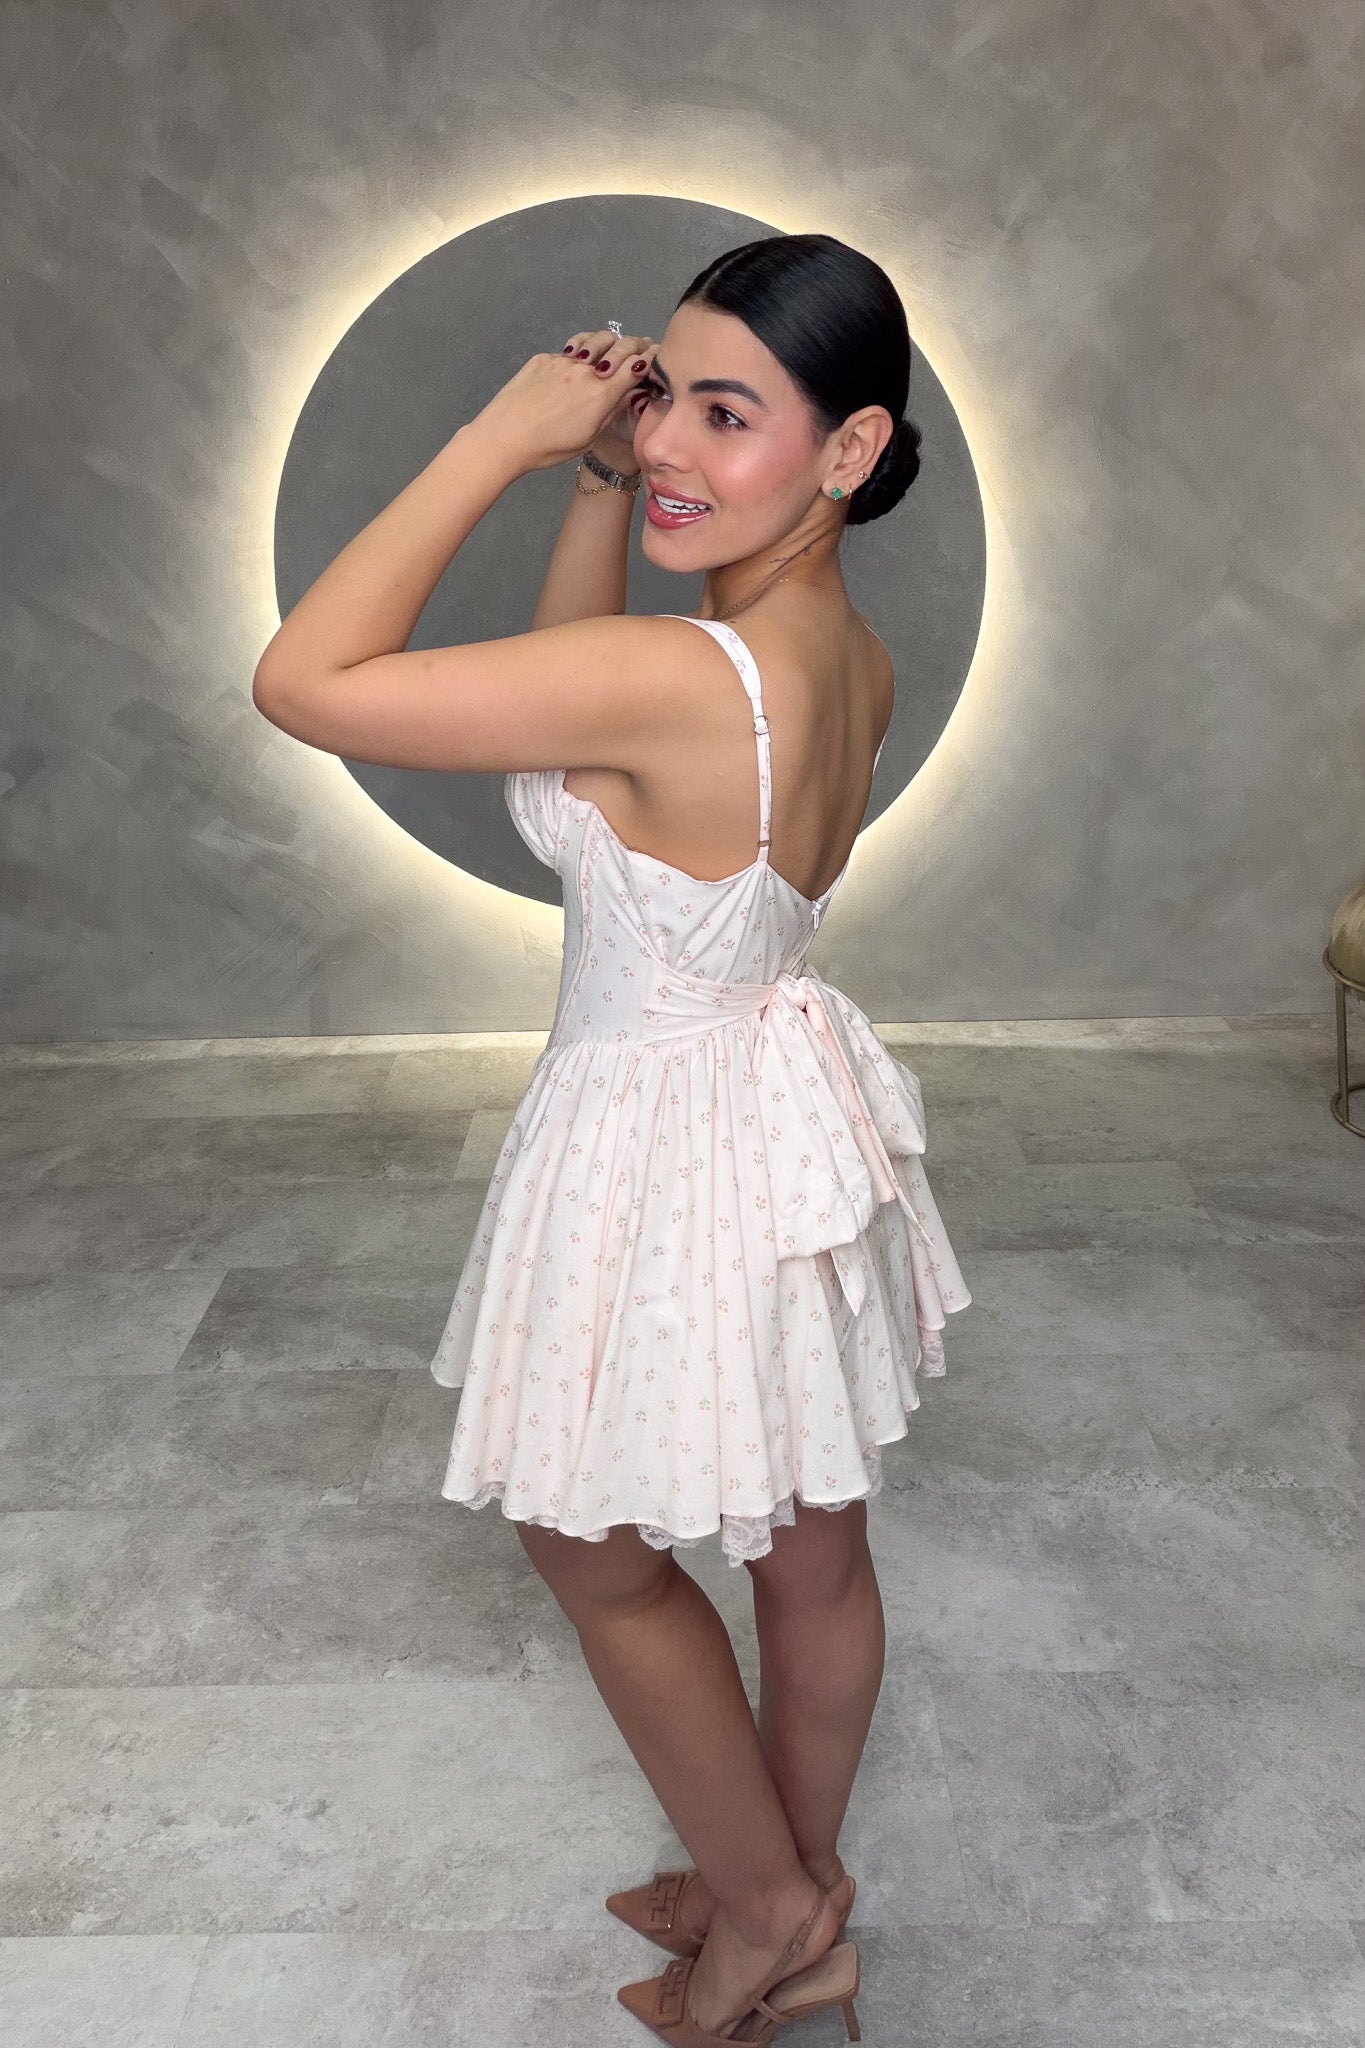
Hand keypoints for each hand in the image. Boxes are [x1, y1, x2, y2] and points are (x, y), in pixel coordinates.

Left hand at [477, 328, 656, 476]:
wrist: (505, 436)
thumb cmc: (548, 447)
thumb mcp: (588, 438)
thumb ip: (609, 412)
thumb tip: (623, 395)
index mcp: (601, 393)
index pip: (636, 365)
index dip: (648, 360)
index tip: (651, 363)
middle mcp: (586, 370)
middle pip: (620, 345)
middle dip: (632, 346)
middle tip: (633, 354)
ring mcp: (563, 360)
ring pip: (592, 343)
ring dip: (603, 347)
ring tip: (599, 358)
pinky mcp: (543, 358)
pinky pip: (567, 353)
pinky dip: (574, 359)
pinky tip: (564, 376)